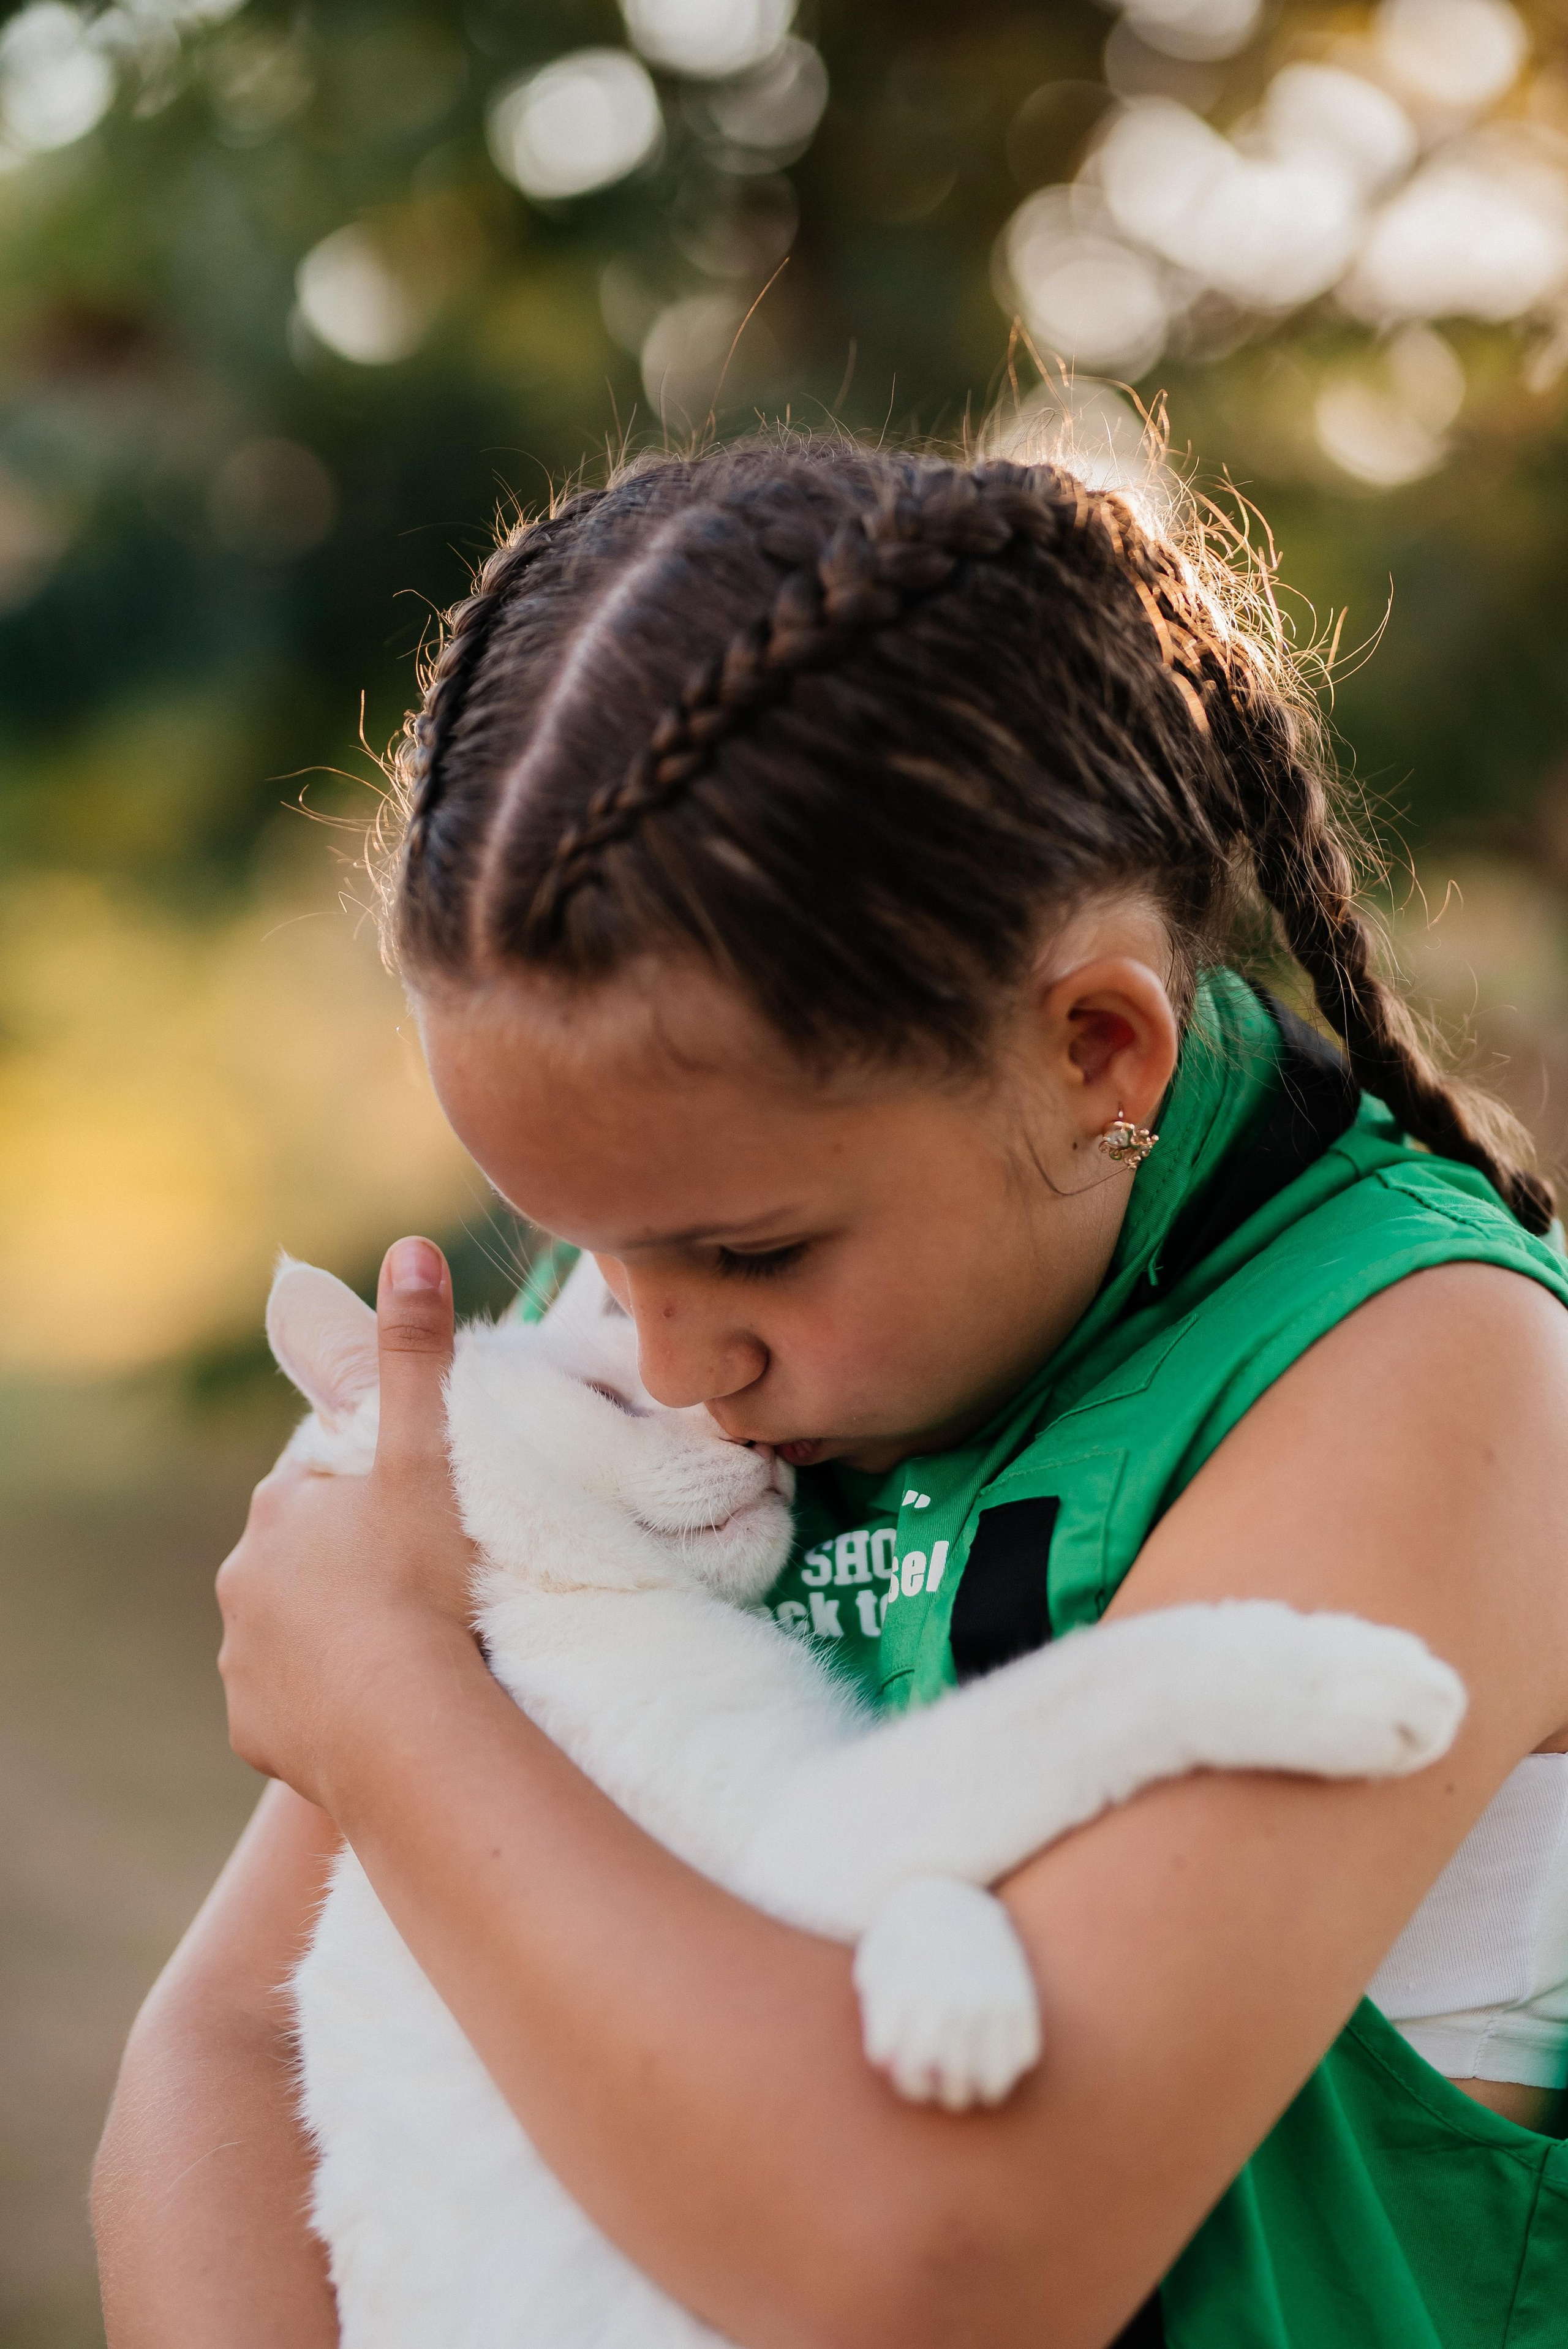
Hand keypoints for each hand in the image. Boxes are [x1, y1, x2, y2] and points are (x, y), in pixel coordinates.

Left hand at [217, 1238, 480, 1810]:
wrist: (400, 1724)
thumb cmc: (417, 1580)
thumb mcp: (427, 1455)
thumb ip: (417, 1354)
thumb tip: (411, 1247)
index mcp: (280, 1507)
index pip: (320, 1480)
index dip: (368, 1489)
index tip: (416, 1511)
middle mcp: (243, 1578)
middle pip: (301, 1557)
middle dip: (346, 1563)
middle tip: (421, 1582)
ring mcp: (243, 1658)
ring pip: (292, 1630)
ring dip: (336, 1632)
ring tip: (406, 1646)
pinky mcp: (254, 1726)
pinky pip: (290, 1703)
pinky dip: (325, 1699)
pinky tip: (375, 1702)